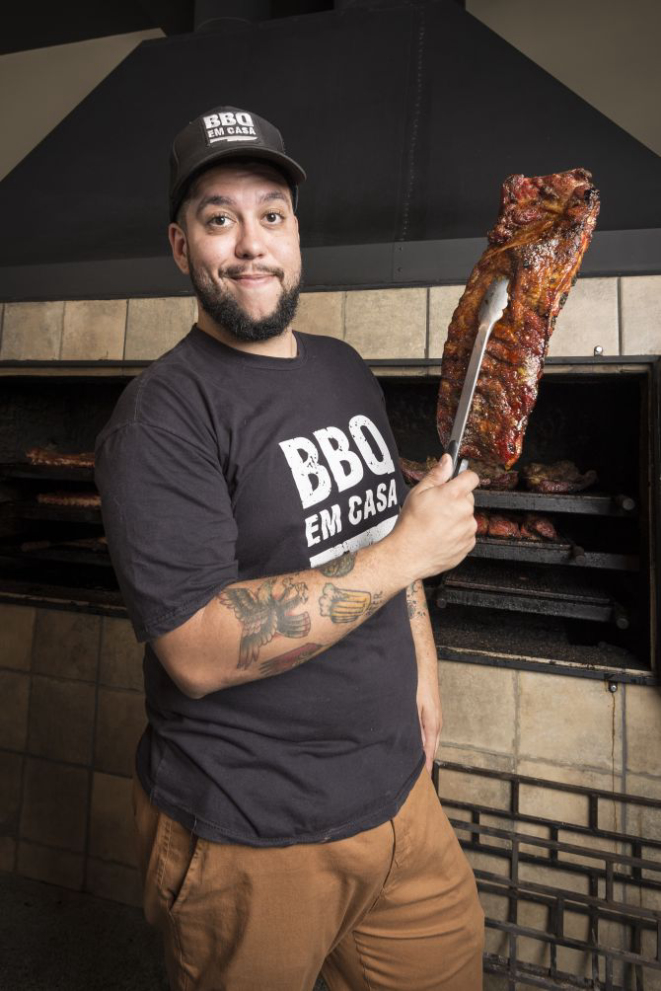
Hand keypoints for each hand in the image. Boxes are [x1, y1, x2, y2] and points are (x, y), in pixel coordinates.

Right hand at [389, 453, 478, 582]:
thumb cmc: (410, 524)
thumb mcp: (418, 492)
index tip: (456, 482)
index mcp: (453, 495)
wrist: (408, 554)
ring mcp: (468, 529)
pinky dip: (457, 534)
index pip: (471, 477)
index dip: (463, 478)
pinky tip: (441, 536)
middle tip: (437, 508)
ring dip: (457, 518)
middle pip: (468, 498)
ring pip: (467, 517)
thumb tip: (447, 460)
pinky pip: (466, 534)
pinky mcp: (468, 544)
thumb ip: (436, 475)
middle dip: (456, 500)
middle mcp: (464, 511)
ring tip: (437, 525)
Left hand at [417, 675, 441, 773]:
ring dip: (427, 751)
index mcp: (432, 724)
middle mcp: (437, 724)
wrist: (425, 670)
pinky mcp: (434, 715)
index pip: (430, 750)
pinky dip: (426, 742)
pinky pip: (431, 733)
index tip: (425, 777)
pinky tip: (419, 744)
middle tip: (420, 775)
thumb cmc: (418, 686)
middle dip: (427, 761)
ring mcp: (437, 719)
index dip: (427, 764)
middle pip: (433, 748)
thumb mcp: (413, 708)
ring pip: (432, 740)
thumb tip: (416, 744)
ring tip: (419, 764)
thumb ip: (415, 726)